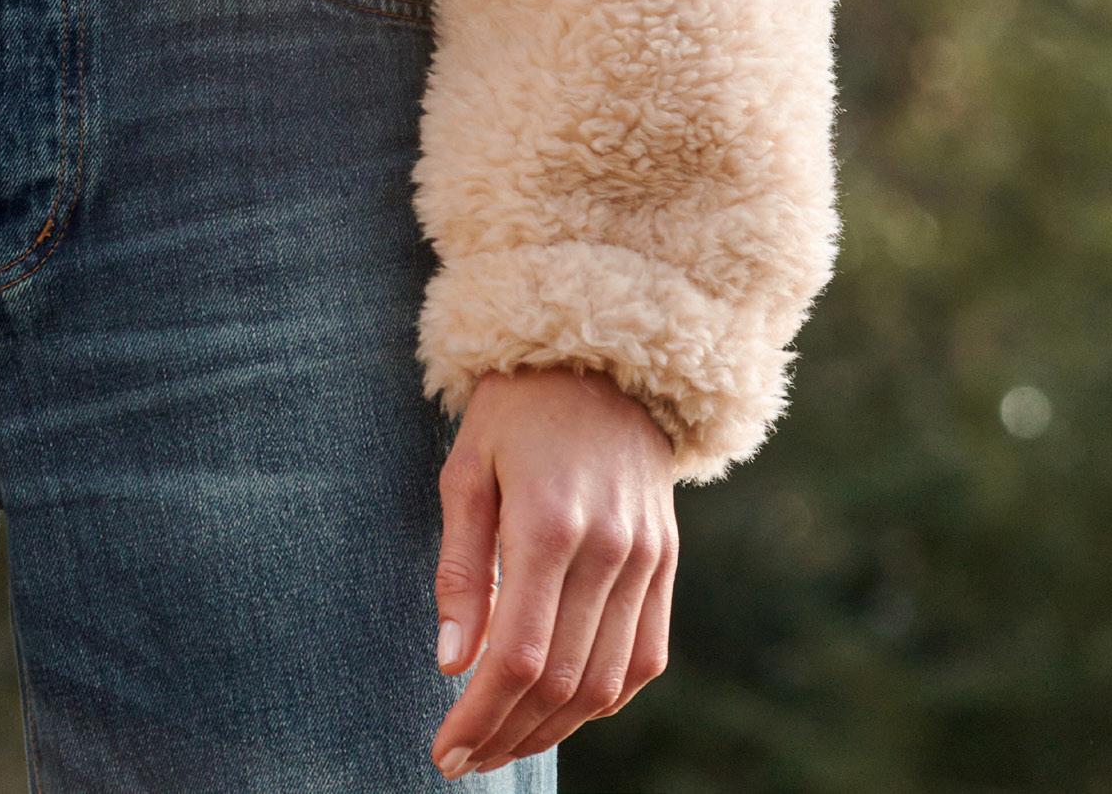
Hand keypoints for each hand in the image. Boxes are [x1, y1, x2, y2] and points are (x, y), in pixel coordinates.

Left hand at [429, 366, 676, 777]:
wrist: (602, 358)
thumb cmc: (515, 411)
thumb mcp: (466, 469)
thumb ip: (460, 569)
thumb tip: (451, 665)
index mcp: (548, 523)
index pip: (519, 656)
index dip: (481, 717)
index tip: (445, 752)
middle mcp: (608, 549)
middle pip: (562, 682)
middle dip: (508, 735)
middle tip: (464, 759)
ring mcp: (647, 559)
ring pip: (605, 683)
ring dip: (553, 729)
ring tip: (503, 744)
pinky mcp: (666, 563)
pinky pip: (642, 658)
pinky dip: (602, 697)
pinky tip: (560, 709)